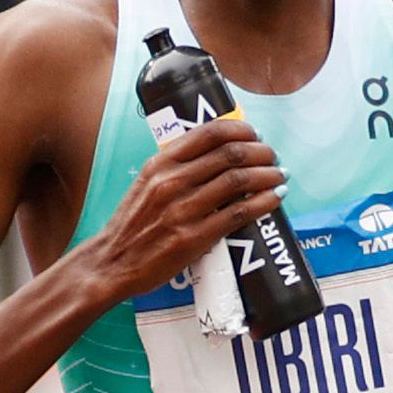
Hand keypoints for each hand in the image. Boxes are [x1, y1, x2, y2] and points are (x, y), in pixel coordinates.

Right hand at [85, 119, 284, 300]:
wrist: (111, 262)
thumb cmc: (133, 223)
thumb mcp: (147, 183)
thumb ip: (178, 166)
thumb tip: (219, 152)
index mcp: (160, 163)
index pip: (209, 133)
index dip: (241, 130)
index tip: (256, 134)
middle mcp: (172, 182)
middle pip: (231, 154)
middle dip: (261, 152)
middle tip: (274, 157)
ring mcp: (183, 210)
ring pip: (239, 181)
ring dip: (268, 175)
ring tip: (280, 176)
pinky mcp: (194, 237)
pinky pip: (239, 213)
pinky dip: (264, 202)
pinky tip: (276, 198)